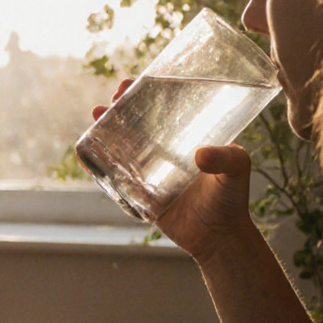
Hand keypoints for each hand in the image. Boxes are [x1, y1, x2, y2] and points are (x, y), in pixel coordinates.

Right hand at [91, 79, 257, 261]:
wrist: (219, 239)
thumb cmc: (231, 200)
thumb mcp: (237, 170)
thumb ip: (226, 159)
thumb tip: (200, 155)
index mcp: (188, 136)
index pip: (164, 106)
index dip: (147, 91)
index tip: (134, 83)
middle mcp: (166, 149)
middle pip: (137, 120)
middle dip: (121, 105)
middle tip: (113, 97)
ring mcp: (150, 170)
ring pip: (122, 142)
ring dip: (105, 127)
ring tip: (96, 114)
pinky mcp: (139, 192)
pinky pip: (114, 173)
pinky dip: (97, 161)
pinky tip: (85, 152)